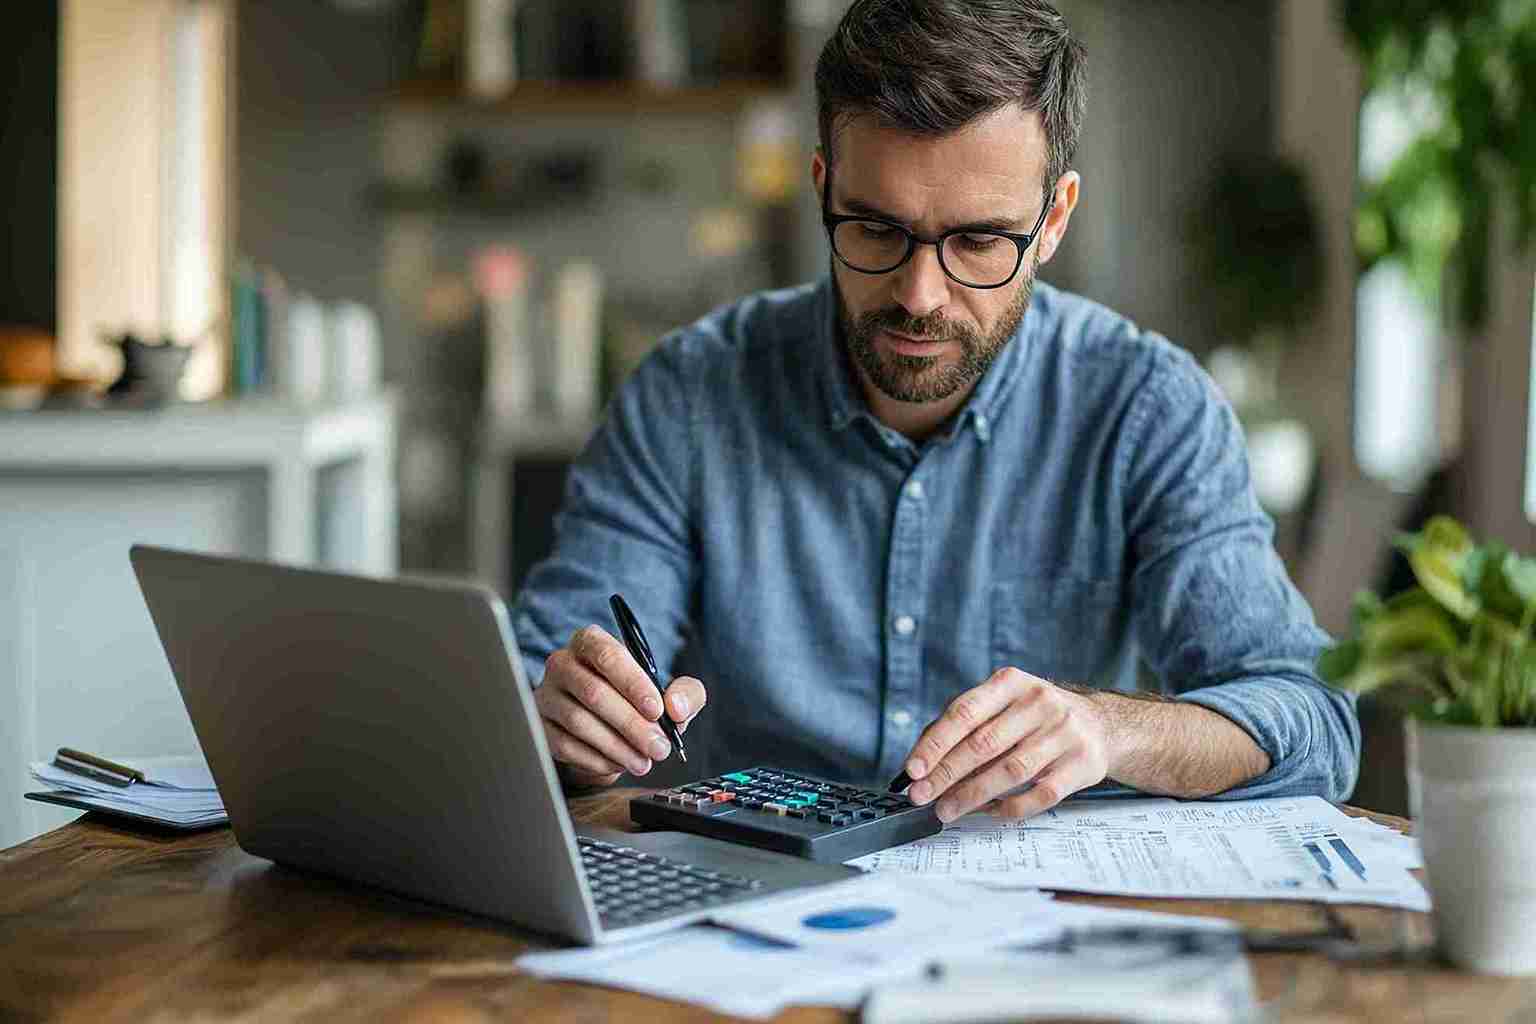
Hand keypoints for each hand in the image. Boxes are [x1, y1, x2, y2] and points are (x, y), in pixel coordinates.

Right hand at [535, 624, 705, 786]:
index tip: (657, 710)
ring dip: (617, 746)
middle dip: (631, 724)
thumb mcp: (668, 693)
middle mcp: (562, 663)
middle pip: (594, 692)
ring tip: (644, 761)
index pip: (608, 655)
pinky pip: (565, 745)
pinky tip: (618, 764)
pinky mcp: (540, 727)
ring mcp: (545, 696)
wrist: (603, 729)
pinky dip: (597, 759)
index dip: (633, 683)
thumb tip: (676, 707)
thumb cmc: (636, 702)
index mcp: (591, 642)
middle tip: (659, 747)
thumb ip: (685, 693)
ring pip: (579, 722)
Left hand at [902, 668, 1109, 821]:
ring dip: (971, 796)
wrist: (1101, 725)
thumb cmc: (1037, 717)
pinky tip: (986, 812)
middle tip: (921, 796)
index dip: (935, 743)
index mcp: (1012, 683)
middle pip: (984, 744)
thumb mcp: (1005, 703)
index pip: (964, 712)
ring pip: (1009, 771)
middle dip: (946, 774)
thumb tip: (922, 759)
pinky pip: (1039, 795)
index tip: (913, 769)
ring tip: (946, 810)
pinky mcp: (1082, 765)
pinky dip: (1008, 808)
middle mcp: (1040, 703)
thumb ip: (966, 725)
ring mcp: (1064, 734)